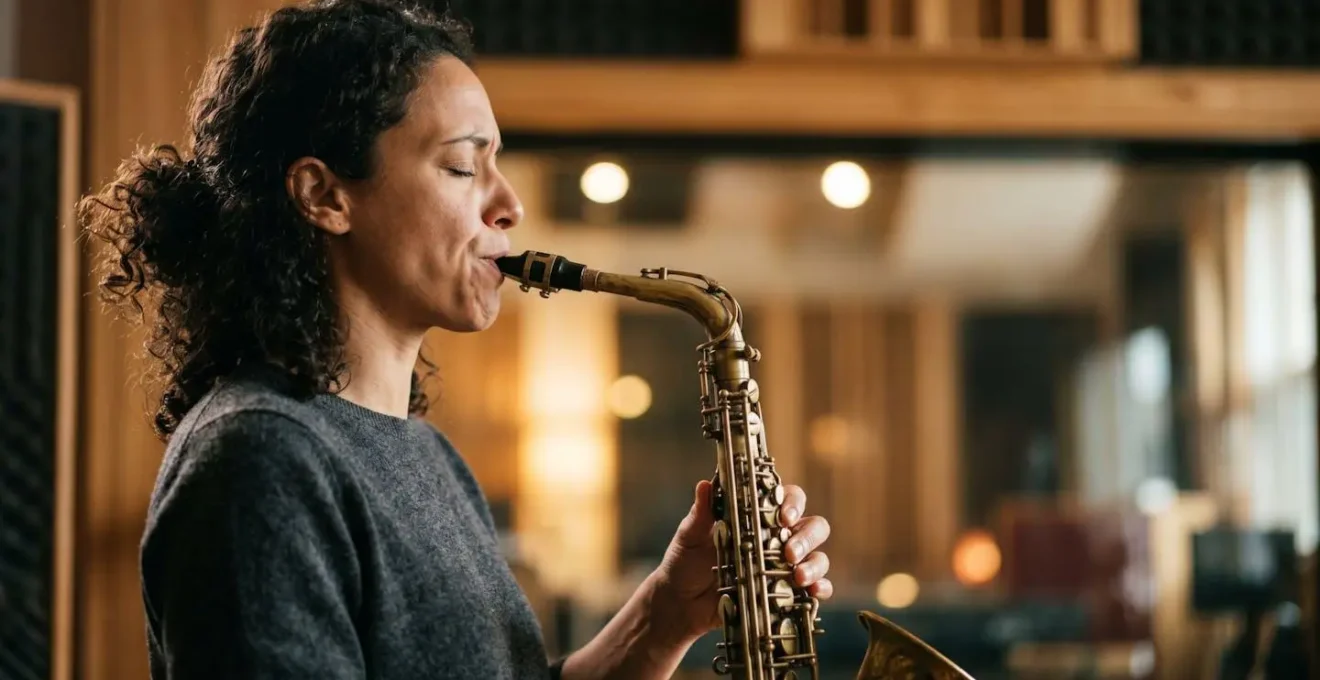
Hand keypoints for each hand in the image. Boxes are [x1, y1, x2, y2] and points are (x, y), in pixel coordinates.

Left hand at [648, 479, 832, 642]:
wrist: (680, 602)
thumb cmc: (686, 561)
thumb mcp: (690, 536)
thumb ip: (701, 513)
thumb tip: (704, 485)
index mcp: (758, 517)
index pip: (788, 499)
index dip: (792, 503)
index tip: (783, 516)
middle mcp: (777, 538)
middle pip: (812, 526)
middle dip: (807, 537)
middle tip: (788, 551)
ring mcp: (784, 566)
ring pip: (818, 556)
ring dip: (814, 564)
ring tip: (797, 575)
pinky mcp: (785, 592)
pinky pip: (816, 588)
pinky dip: (821, 588)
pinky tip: (813, 592)